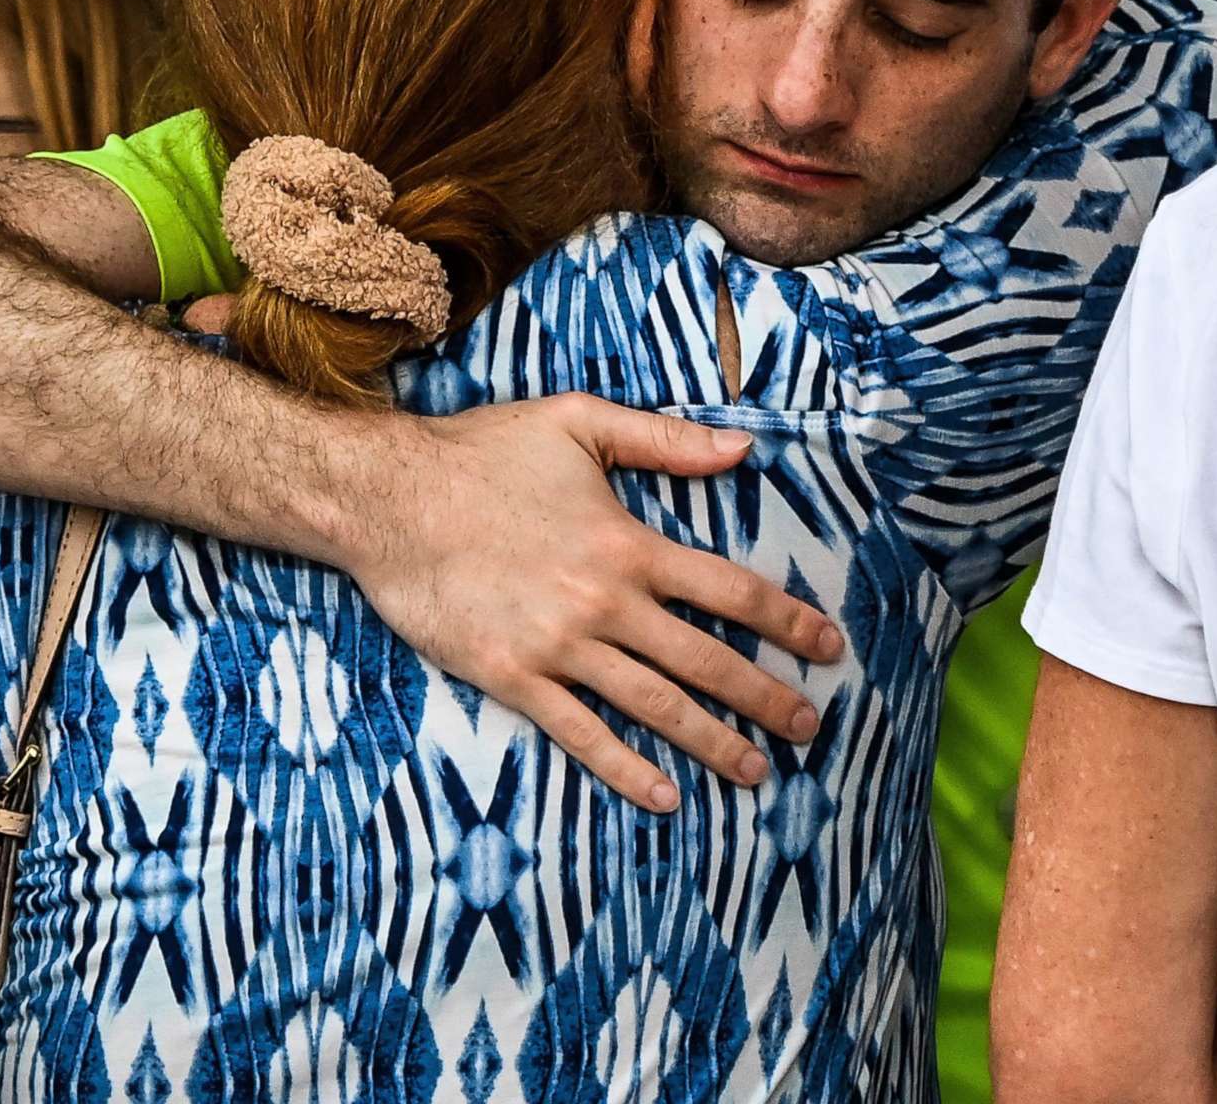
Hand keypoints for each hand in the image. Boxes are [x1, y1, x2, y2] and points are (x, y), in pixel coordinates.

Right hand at [343, 392, 844, 811]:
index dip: (788, 622)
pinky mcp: (512, 678)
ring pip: (655, 706)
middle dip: (767, 697)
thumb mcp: (578, 423)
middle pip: (707, 661)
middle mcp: (605, 604)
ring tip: (758, 770)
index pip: (732, 591)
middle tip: (810, 727)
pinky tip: (666, 793)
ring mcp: (559, 648)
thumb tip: (744, 449)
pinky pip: (581, 734)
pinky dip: (627, 768)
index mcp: (629, 544)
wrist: (386, 498)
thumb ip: (665, 441)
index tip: (830, 646)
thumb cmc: (481, 453)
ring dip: (714, 742)